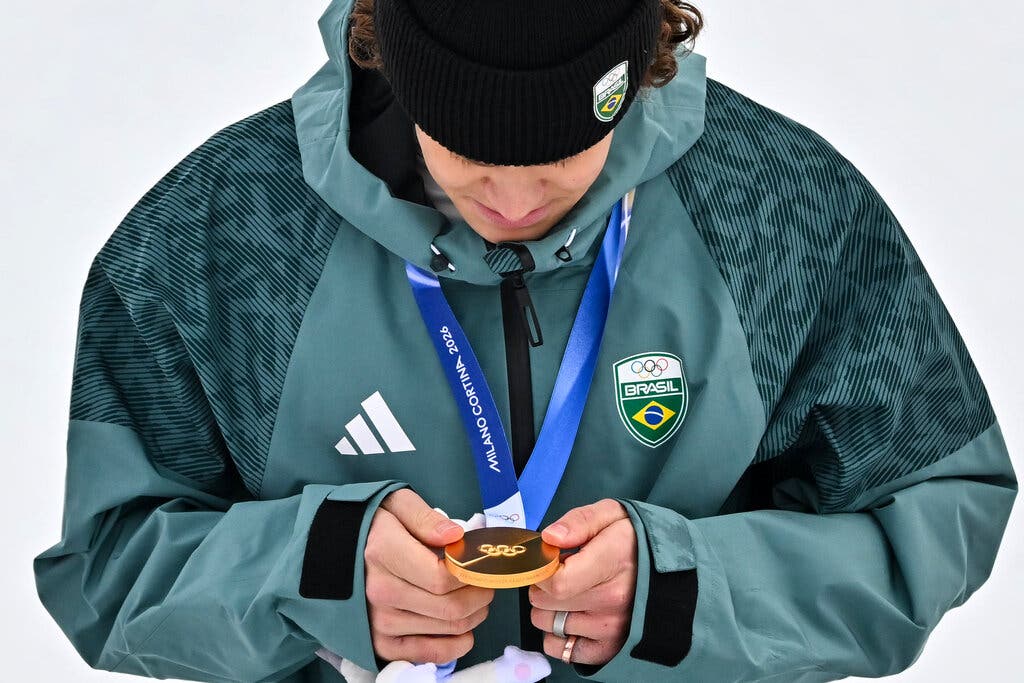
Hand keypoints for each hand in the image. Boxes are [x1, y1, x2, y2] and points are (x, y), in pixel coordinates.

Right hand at [365, 488, 494, 663]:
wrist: (327, 551)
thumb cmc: (369, 525)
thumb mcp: (395, 503)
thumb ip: (426, 518)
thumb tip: (456, 536)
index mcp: (383, 553)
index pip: (443, 577)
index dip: (472, 572)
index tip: (480, 562)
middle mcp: (380, 592)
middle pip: (451, 606)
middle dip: (481, 594)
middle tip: (485, 580)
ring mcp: (379, 621)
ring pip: (448, 628)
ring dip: (474, 615)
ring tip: (475, 597)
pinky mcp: (380, 643)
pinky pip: (429, 654)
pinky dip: (456, 645)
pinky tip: (464, 630)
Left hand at [529, 499, 636, 666]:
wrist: (675, 569)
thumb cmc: (636, 540)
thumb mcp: (611, 515)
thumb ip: (578, 522)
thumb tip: (549, 538)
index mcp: (612, 563)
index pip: (556, 582)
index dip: (542, 571)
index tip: (550, 561)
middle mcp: (613, 601)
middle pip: (546, 604)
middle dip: (543, 587)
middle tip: (562, 574)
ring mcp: (612, 628)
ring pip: (549, 625)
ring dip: (550, 610)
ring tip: (572, 594)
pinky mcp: (609, 648)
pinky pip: (562, 650)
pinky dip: (559, 636)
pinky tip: (574, 618)